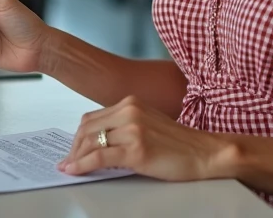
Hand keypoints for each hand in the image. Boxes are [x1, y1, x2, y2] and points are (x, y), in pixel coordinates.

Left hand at [58, 96, 233, 180]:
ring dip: (75, 157)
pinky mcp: (136, 150)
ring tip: (69, 168)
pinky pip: (99, 158)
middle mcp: (129, 111)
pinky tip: (74, 171)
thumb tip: (98, 140)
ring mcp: (133, 129)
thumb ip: (125, 125)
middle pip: (87, 128)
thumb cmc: (180, 143)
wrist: (205, 152)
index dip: (78, 136)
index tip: (72, 148)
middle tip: (68, 161)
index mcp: (131, 102)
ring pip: (90, 143)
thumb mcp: (148, 123)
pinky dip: (82, 165)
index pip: (92, 117)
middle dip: (74, 147)